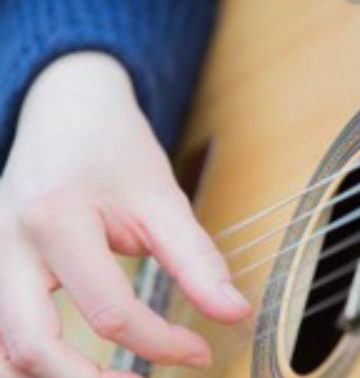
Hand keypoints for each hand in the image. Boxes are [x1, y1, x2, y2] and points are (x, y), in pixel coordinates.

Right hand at [0, 52, 250, 376]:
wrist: (65, 111)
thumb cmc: (115, 150)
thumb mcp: (162, 198)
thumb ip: (197, 260)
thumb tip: (234, 314)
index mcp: (56, 219)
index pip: (109, 311)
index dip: (162, 343)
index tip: (200, 353)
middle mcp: (5, 246)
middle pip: (31, 348)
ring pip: (1, 353)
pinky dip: (31, 364)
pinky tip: (76, 368)